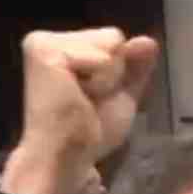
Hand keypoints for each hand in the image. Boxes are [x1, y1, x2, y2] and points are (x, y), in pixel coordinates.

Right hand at [1, 28, 157, 193]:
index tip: (92, 96)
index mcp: (59, 46)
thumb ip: (135, 67)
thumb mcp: (122, 94)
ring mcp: (42, 42)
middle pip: (113, 37)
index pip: (112, 39)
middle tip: (87, 100)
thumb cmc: (90, 131)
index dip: (116, 73)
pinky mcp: (46, 52)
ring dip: (107, 79)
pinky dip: (101, 82)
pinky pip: (103, 58)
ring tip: (80, 99)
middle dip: (113, 73)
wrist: (69, 157)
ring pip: (111, 43)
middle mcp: (45, 38)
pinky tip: (77, 97)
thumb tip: (149, 41)